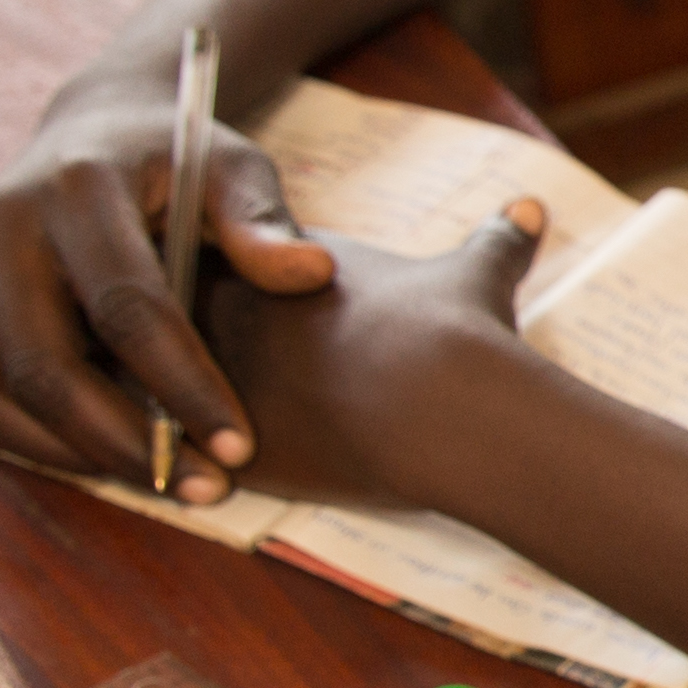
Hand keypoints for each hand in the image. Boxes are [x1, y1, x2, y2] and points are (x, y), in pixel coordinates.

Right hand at [0, 70, 326, 498]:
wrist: (93, 132)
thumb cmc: (175, 163)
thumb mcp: (233, 168)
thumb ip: (262, 220)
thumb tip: (311, 274)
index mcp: (74, 188)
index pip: (126, 308)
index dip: (183, 386)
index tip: (239, 447)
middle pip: (45, 367)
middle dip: (126, 443)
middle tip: (203, 486)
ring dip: (69, 457)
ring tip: (154, 479)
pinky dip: (20, 442)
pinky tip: (94, 455)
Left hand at [187, 208, 541, 503]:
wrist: (438, 403)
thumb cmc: (452, 329)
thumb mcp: (476, 273)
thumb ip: (495, 240)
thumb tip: (534, 207)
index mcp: (273, 257)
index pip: (215, 253)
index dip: (232, 280)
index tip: (261, 308)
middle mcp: (229, 308)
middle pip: (167, 315)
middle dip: (176, 339)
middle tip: (209, 366)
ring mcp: (215, 375)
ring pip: (153, 387)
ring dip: (172, 405)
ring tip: (203, 427)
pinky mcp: (217, 441)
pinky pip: (172, 456)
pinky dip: (183, 467)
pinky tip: (210, 479)